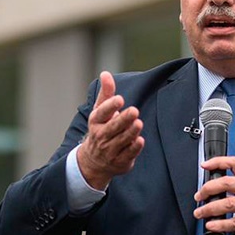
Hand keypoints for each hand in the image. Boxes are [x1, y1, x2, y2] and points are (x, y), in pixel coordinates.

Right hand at [77, 71, 144, 189]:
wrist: (94, 161)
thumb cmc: (101, 129)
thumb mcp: (100, 111)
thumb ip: (106, 93)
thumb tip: (105, 73)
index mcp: (96, 121)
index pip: (102, 113)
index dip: (110, 106)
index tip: (120, 99)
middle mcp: (101, 136)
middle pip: (113, 127)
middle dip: (123, 119)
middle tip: (134, 110)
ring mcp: (109, 150)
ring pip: (121, 140)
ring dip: (130, 132)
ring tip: (138, 123)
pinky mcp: (120, 161)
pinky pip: (127, 154)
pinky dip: (133, 148)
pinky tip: (140, 140)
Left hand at [193, 157, 234, 234]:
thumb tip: (217, 187)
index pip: (234, 163)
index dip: (217, 162)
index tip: (205, 165)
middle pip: (227, 183)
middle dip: (208, 189)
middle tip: (199, 196)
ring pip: (228, 203)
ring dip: (209, 209)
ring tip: (200, 213)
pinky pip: (234, 222)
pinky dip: (220, 224)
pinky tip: (211, 225)